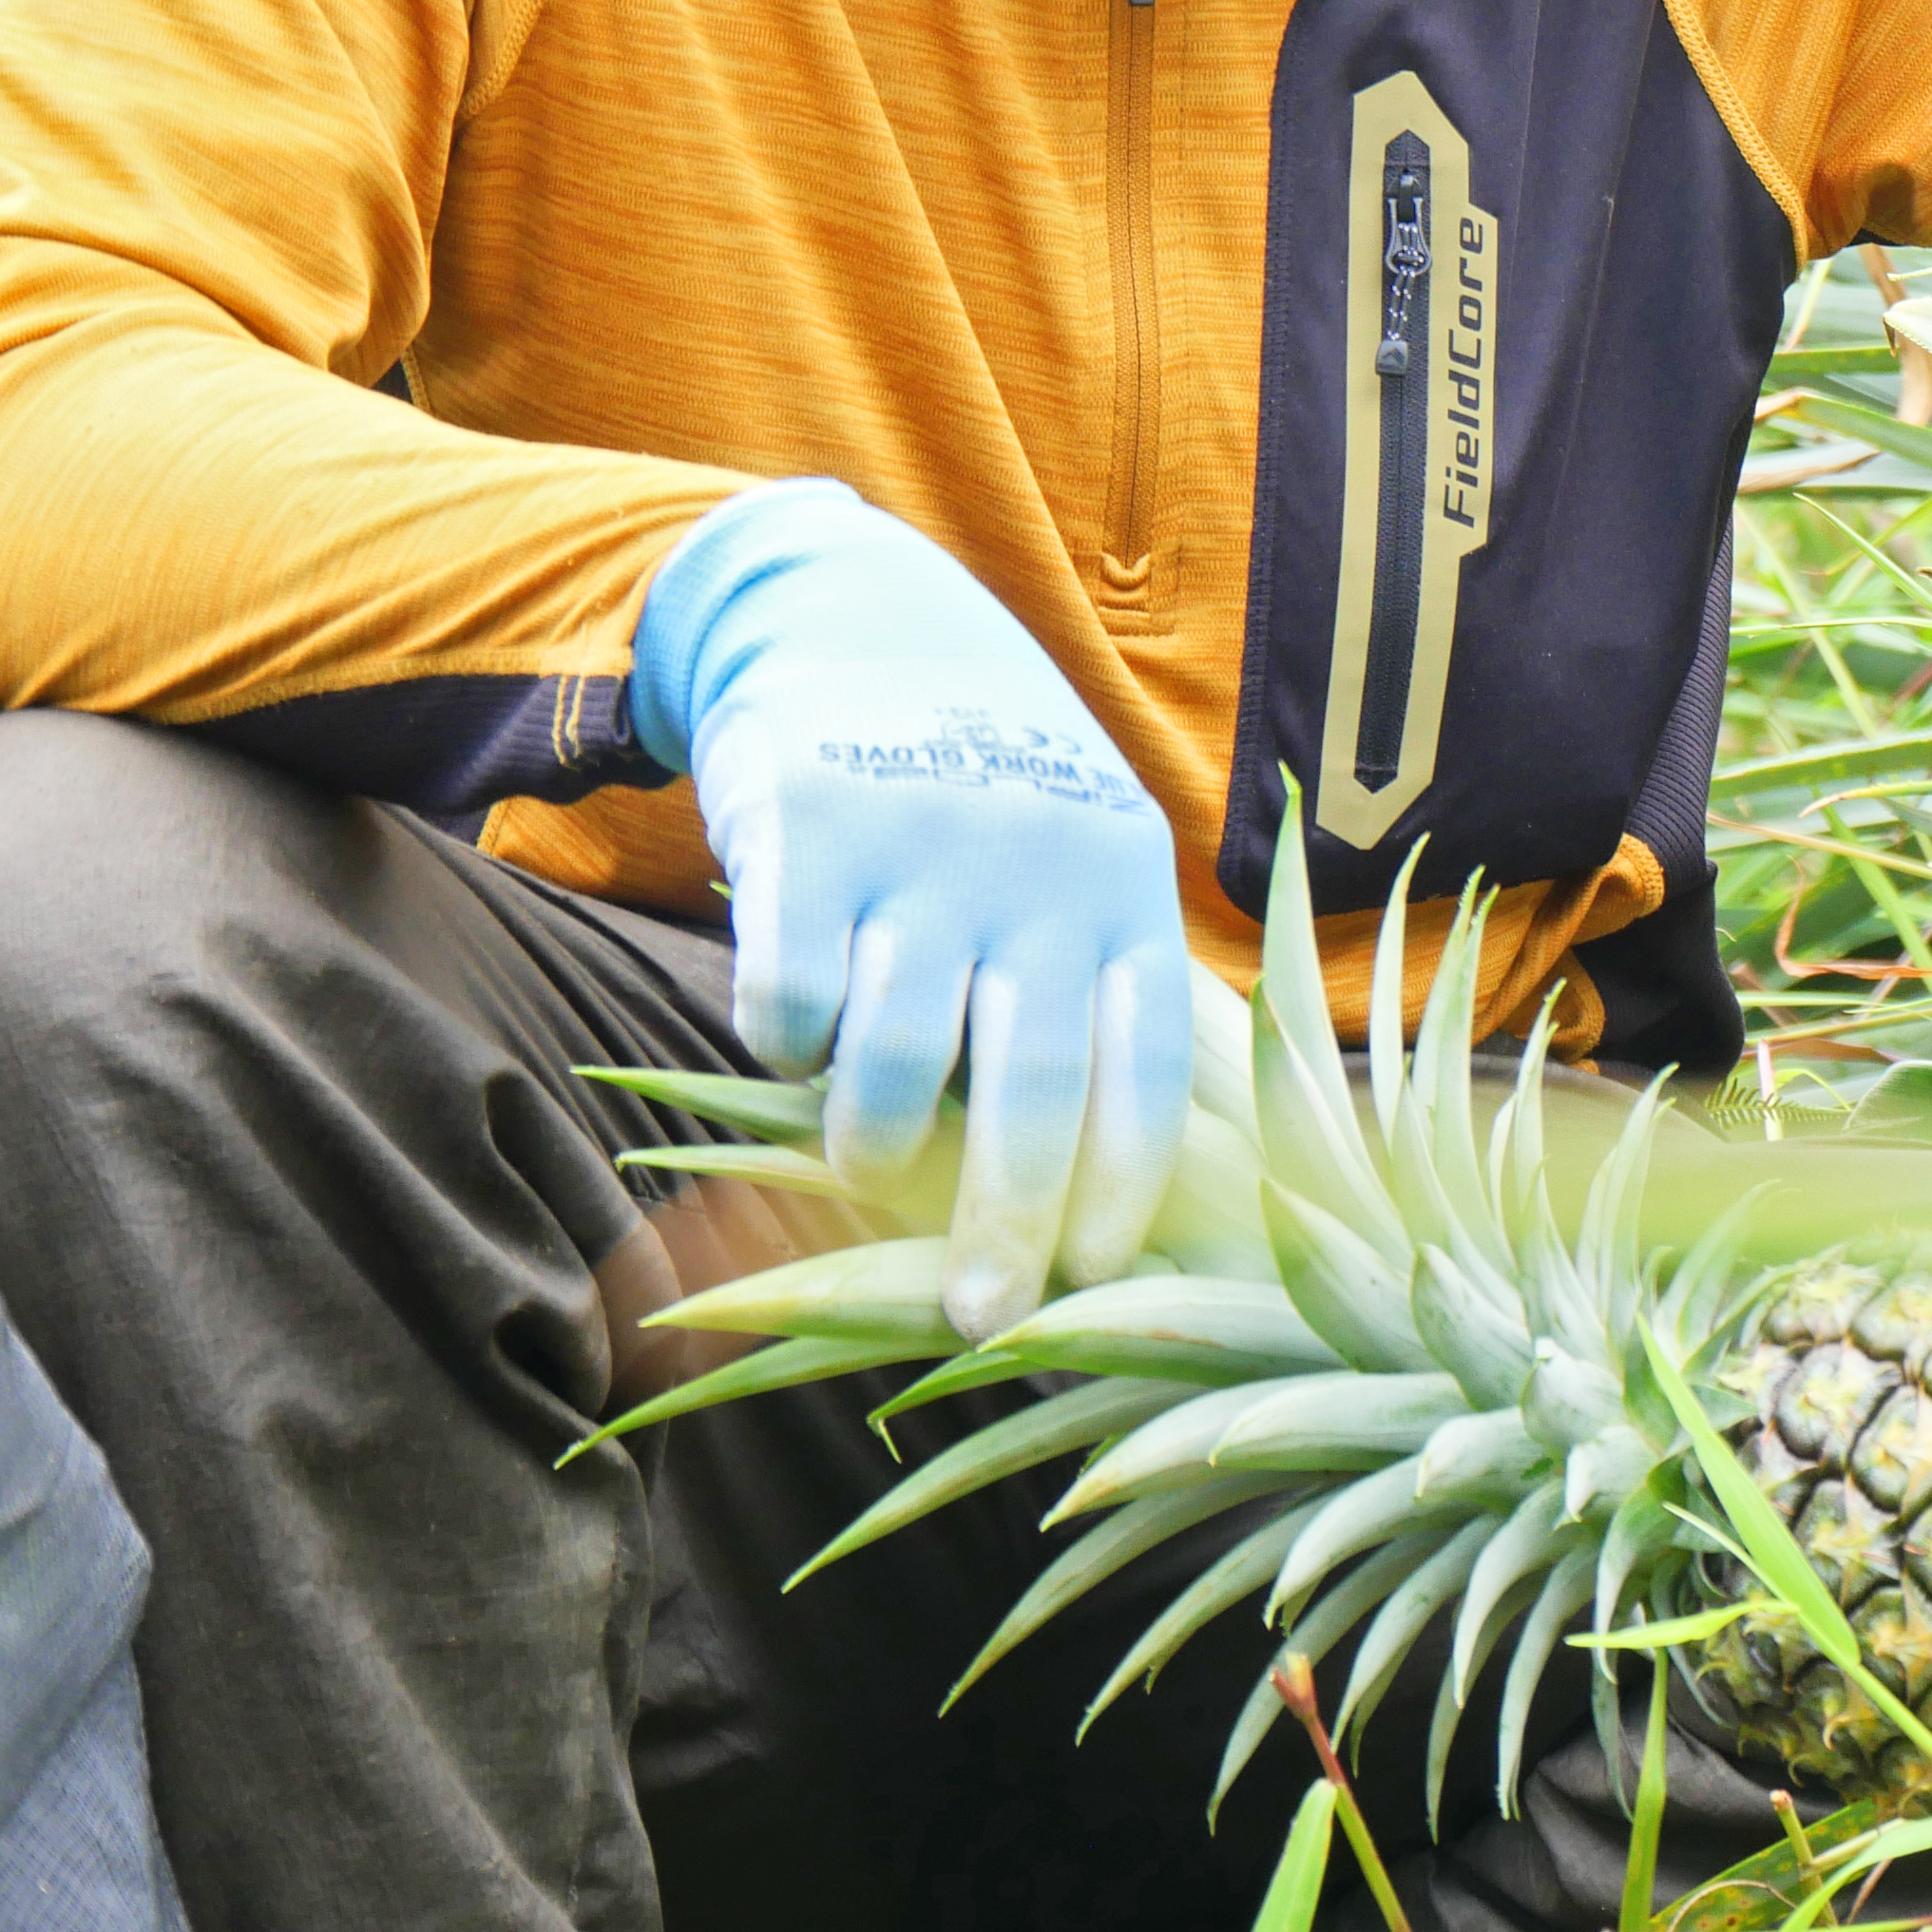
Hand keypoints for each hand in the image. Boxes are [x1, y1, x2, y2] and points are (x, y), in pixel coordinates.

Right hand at [631, 479, 1193, 1340]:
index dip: (1125, 1186)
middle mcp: (1036, 867)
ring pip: (898, 1064)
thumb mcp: (1081, 851)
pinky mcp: (807, 831)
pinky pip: (789, 1004)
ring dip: (873, 1143)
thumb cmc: (990, 785)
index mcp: (1124, 884)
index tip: (1100, 1282)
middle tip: (977, 1319)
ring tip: (866, 1155)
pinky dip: (784, 1048)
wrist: (858, 612)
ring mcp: (921, 848)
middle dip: (1006, 1229)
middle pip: (1032, 1092)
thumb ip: (1096, 983)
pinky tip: (794, 1032)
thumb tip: (1118, 1188)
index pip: (1147, 1065)